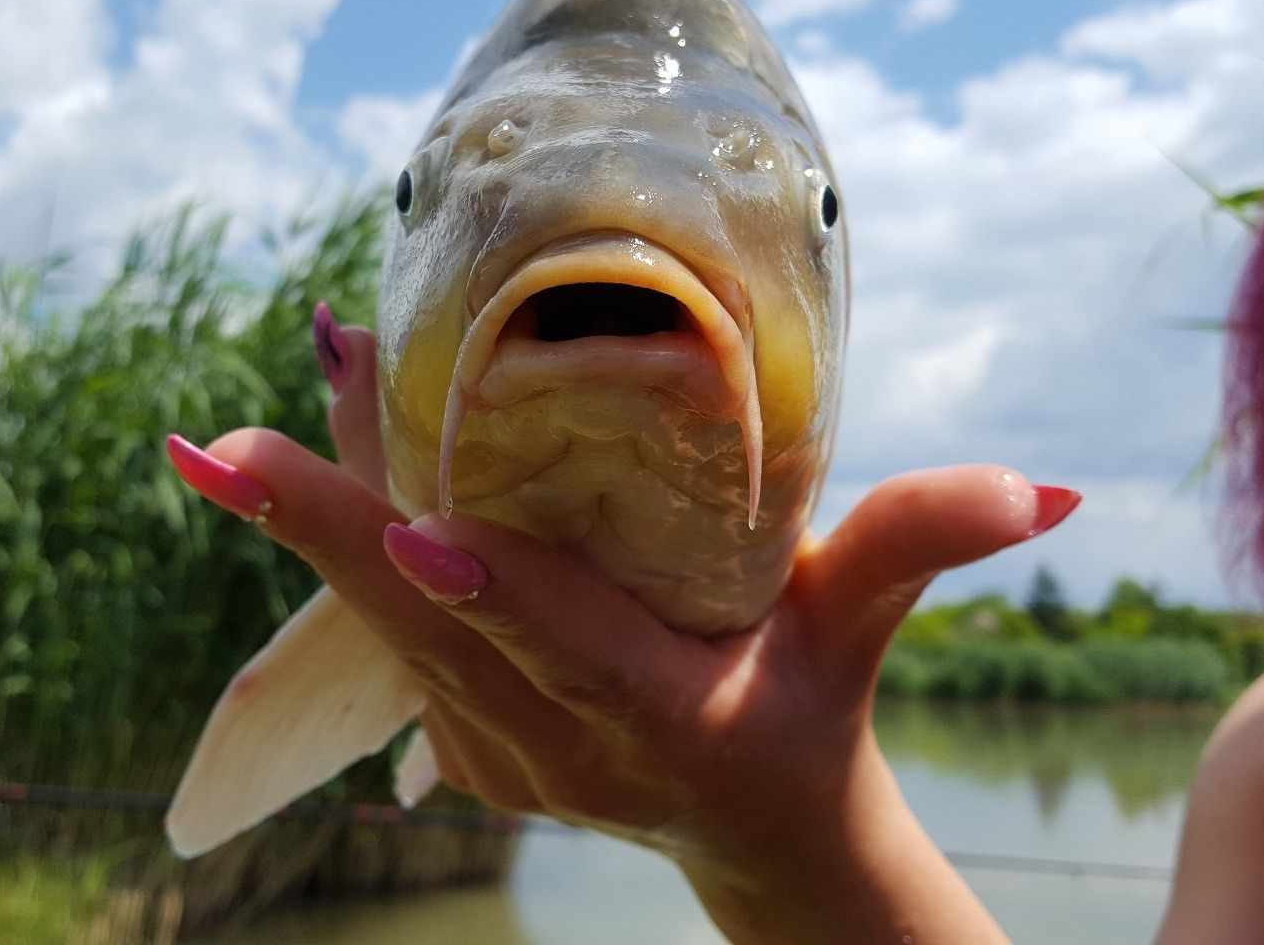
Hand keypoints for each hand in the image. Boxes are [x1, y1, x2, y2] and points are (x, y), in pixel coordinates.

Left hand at [172, 309, 1073, 943]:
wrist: (752, 827)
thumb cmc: (810, 705)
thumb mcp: (861, 626)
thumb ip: (922, 544)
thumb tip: (1048, 491)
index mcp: (652, 706)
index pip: (564, 645)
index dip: (490, 593)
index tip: (410, 534)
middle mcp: (554, 742)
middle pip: (423, 627)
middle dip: (323, 528)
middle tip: (215, 450)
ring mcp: (496, 753)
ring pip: (383, 626)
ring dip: (315, 523)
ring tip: (234, 436)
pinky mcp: (462, 741)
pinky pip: (388, 634)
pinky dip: (346, 550)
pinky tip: (308, 466)